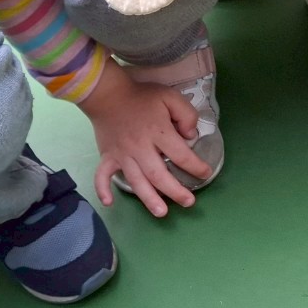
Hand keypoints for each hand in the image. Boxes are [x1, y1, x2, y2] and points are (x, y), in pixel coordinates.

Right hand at [82, 61, 212, 217]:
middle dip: (175, 191)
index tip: (204, 173)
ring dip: (149, 199)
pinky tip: (109, 202)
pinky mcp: (108, 157)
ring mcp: (122, 155)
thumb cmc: (141, 97)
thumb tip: (190, 137)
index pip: (181, 155)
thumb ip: (185, 115)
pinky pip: (102, 176)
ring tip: (161, 213)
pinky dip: (103, 190)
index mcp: (158, 133)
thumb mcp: (170, 97)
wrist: (108, 94)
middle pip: (159, 175)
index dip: (195, 166)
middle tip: (189, 202)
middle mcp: (140, 148)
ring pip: (136, 181)